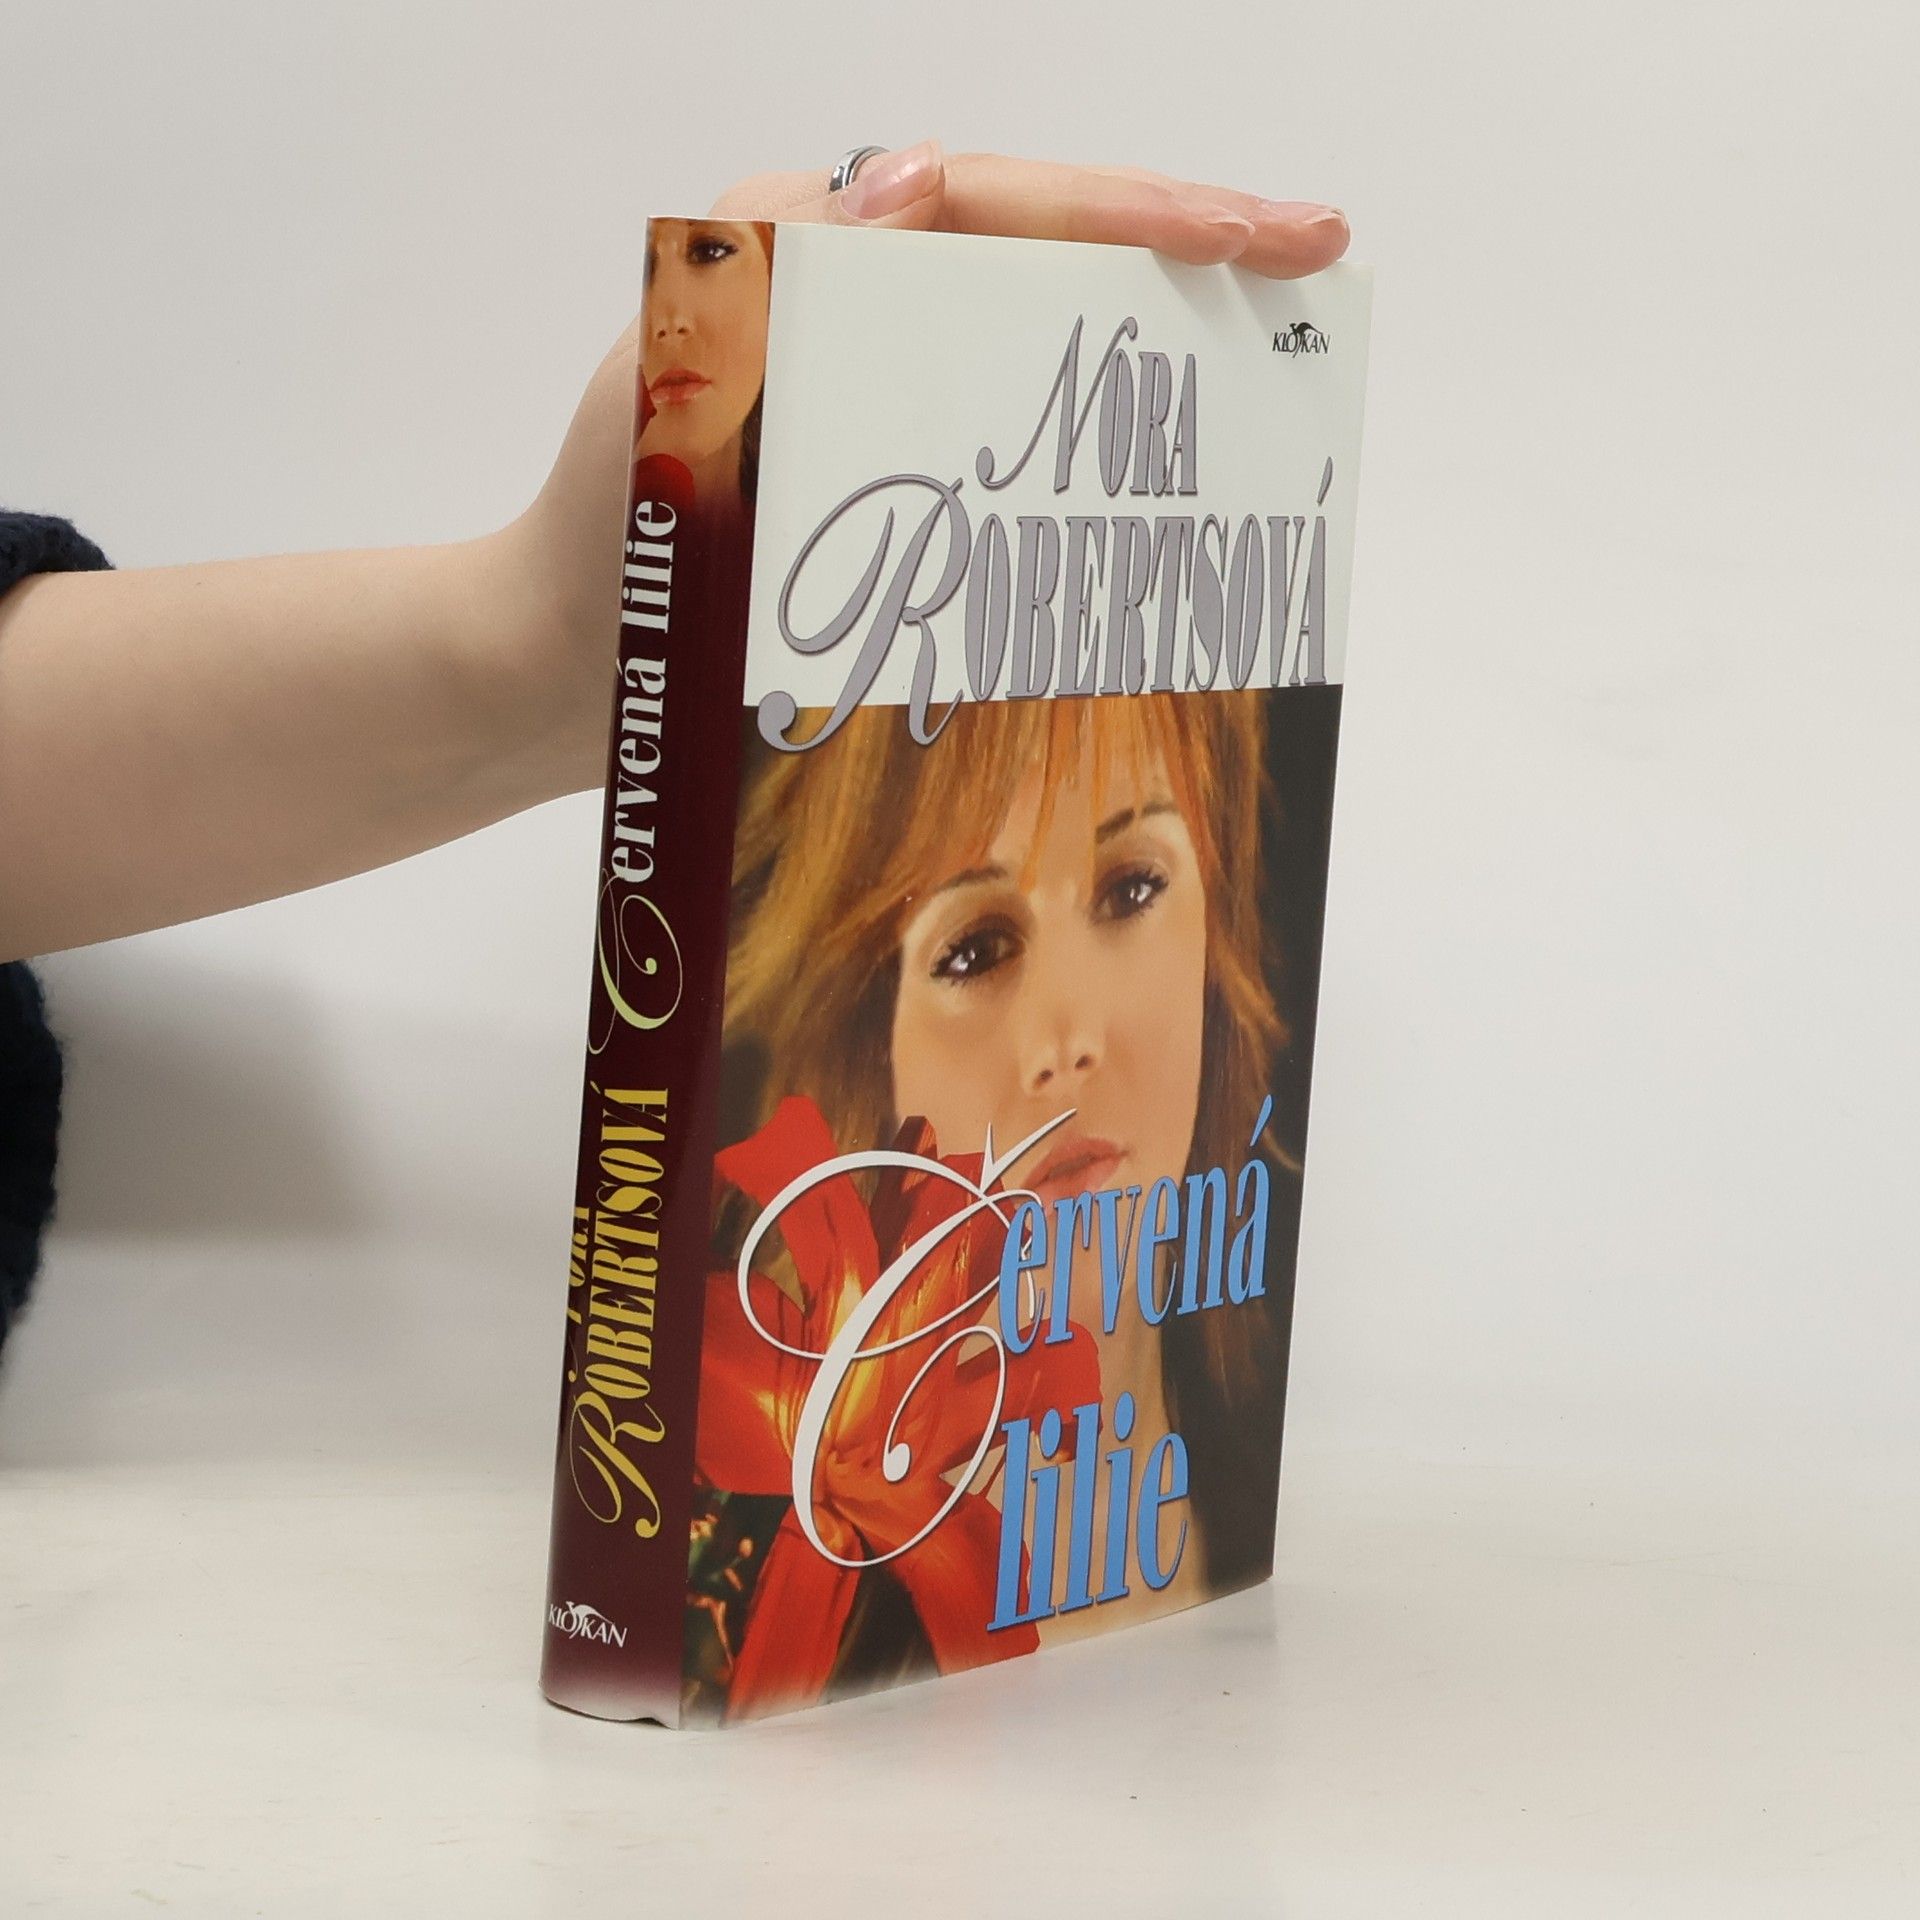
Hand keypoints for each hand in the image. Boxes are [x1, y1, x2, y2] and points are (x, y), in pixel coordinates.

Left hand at [513, 147, 1351, 790]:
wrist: (563, 676)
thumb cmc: (604, 540)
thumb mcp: (678, 386)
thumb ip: (780, 270)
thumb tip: (923, 175)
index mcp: (813, 255)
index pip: (1005, 202)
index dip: (1141, 211)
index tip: (1260, 236)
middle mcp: (857, 306)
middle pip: (1049, 253)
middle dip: (1184, 252)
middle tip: (1315, 261)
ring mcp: (877, 391)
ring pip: (1044, 340)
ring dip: (1154, 343)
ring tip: (1273, 354)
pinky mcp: (885, 474)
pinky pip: (1011, 435)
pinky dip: (1090, 447)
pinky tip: (1163, 473)